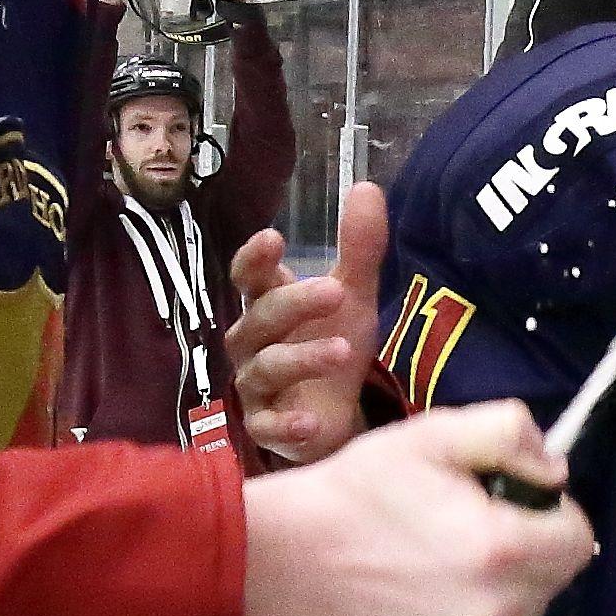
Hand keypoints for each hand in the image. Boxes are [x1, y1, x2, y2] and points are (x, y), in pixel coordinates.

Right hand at [223, 186, 378, 465]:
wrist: (335, 414)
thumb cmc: (330, 341)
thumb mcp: (353, 297)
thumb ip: (359, 248)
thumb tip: (366, 186)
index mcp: (268, 304)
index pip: (249, 276)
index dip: (255, 258)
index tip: (274, 238)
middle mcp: (253, 343)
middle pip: (261, 318)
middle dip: (294, 303)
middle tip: (336, 291)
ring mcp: (256, 387)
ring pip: (266, 368)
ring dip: (302, 358)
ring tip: (343, 351)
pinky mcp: (265, 428)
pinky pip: (267, 426)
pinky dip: (286, 424)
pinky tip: (310, 421)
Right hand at [243, 401, 597, 615]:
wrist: (290, 557)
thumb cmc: (362, 490)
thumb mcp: (436, 433)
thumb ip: (511, 434)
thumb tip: (556, 472)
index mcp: (502, 549)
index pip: (578, 539)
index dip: (553, 514)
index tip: (514, 504)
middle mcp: (497, 614)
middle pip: (554, 579)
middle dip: (531, 550)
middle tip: (474, 529)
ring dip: (507, 592)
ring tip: (449, 567)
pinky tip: (432, 602)